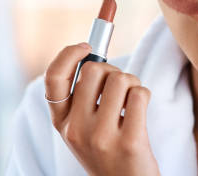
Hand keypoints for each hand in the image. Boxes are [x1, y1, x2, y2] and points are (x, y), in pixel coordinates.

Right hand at [44, 43, 159, 175]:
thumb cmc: (109, 150)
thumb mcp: (84, 127)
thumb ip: (83, 97)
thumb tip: (93, 53)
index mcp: (62, 123)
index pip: (53, 78)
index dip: (69, 54)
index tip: (87, 47)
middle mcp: (76, 130)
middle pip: (94, 70)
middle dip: (113, 70)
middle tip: (119, 88)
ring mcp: (101, 137)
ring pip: (121, 79)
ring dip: (132, 83)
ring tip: (131, 102)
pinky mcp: (129, 142)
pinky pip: (139, 95)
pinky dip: (144, 96)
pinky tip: (139, 114)